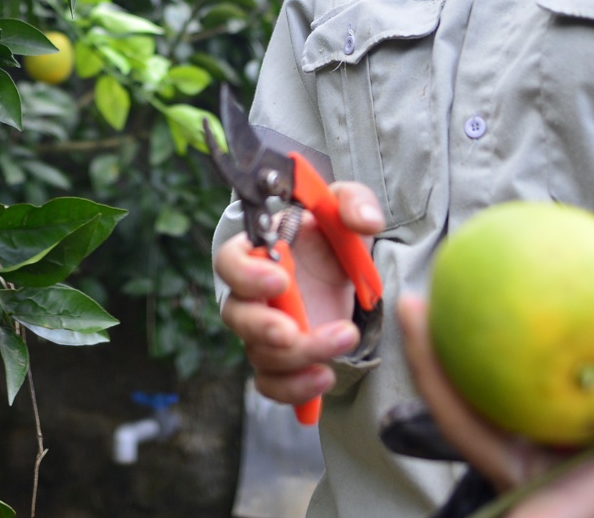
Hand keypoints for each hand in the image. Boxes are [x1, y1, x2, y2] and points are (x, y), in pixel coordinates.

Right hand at [216, 180, 384, 405]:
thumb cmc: (327, 232)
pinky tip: (325, 377)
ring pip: (259, 354)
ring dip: (297, 357)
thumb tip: (364, 221)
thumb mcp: (343, 206)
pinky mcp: (281, 360)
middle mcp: (249, 295)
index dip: (247, 275)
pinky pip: (272, 384)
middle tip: (292, 332)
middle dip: (263, 328)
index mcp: (254, 251)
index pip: (229, 263)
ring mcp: (262, 331)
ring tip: (343, 340)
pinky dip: (293, 390)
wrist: (336, 271)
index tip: (280, 279)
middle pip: (237, 317)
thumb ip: (352, 202)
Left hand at [399, 250, 593, 517]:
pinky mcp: (530, 446)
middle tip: (412, 300)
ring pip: (472, 408)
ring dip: (449, 357)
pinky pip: (501, 395)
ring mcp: (522, 458)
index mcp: (543, 475)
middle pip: (457, 416)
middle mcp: (522, 469)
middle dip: (428, 363)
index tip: (415, 324)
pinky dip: (492, 352)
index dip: (436, 382)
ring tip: (432, 296)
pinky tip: (491, 301)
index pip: (471, 430)